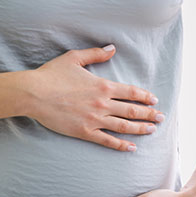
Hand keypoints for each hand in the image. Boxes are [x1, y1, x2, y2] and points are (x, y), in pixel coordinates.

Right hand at [27, 45, 163, 151]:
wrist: (34, 94)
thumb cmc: (52, 75)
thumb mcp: (74, 58)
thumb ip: (96, 54)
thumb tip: (112, 48)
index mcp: (103, 86)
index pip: (131, 92)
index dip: (145, 97)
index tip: (154, 100)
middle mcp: (102, 104)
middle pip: (132, 110)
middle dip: (149, 114)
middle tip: (161, 117)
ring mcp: (94, 119)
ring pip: (124, 126)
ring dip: (140, 129)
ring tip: (152, 130)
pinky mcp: (84, 132)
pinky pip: (107, 140)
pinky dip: (121, 145)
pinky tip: (131, 148)